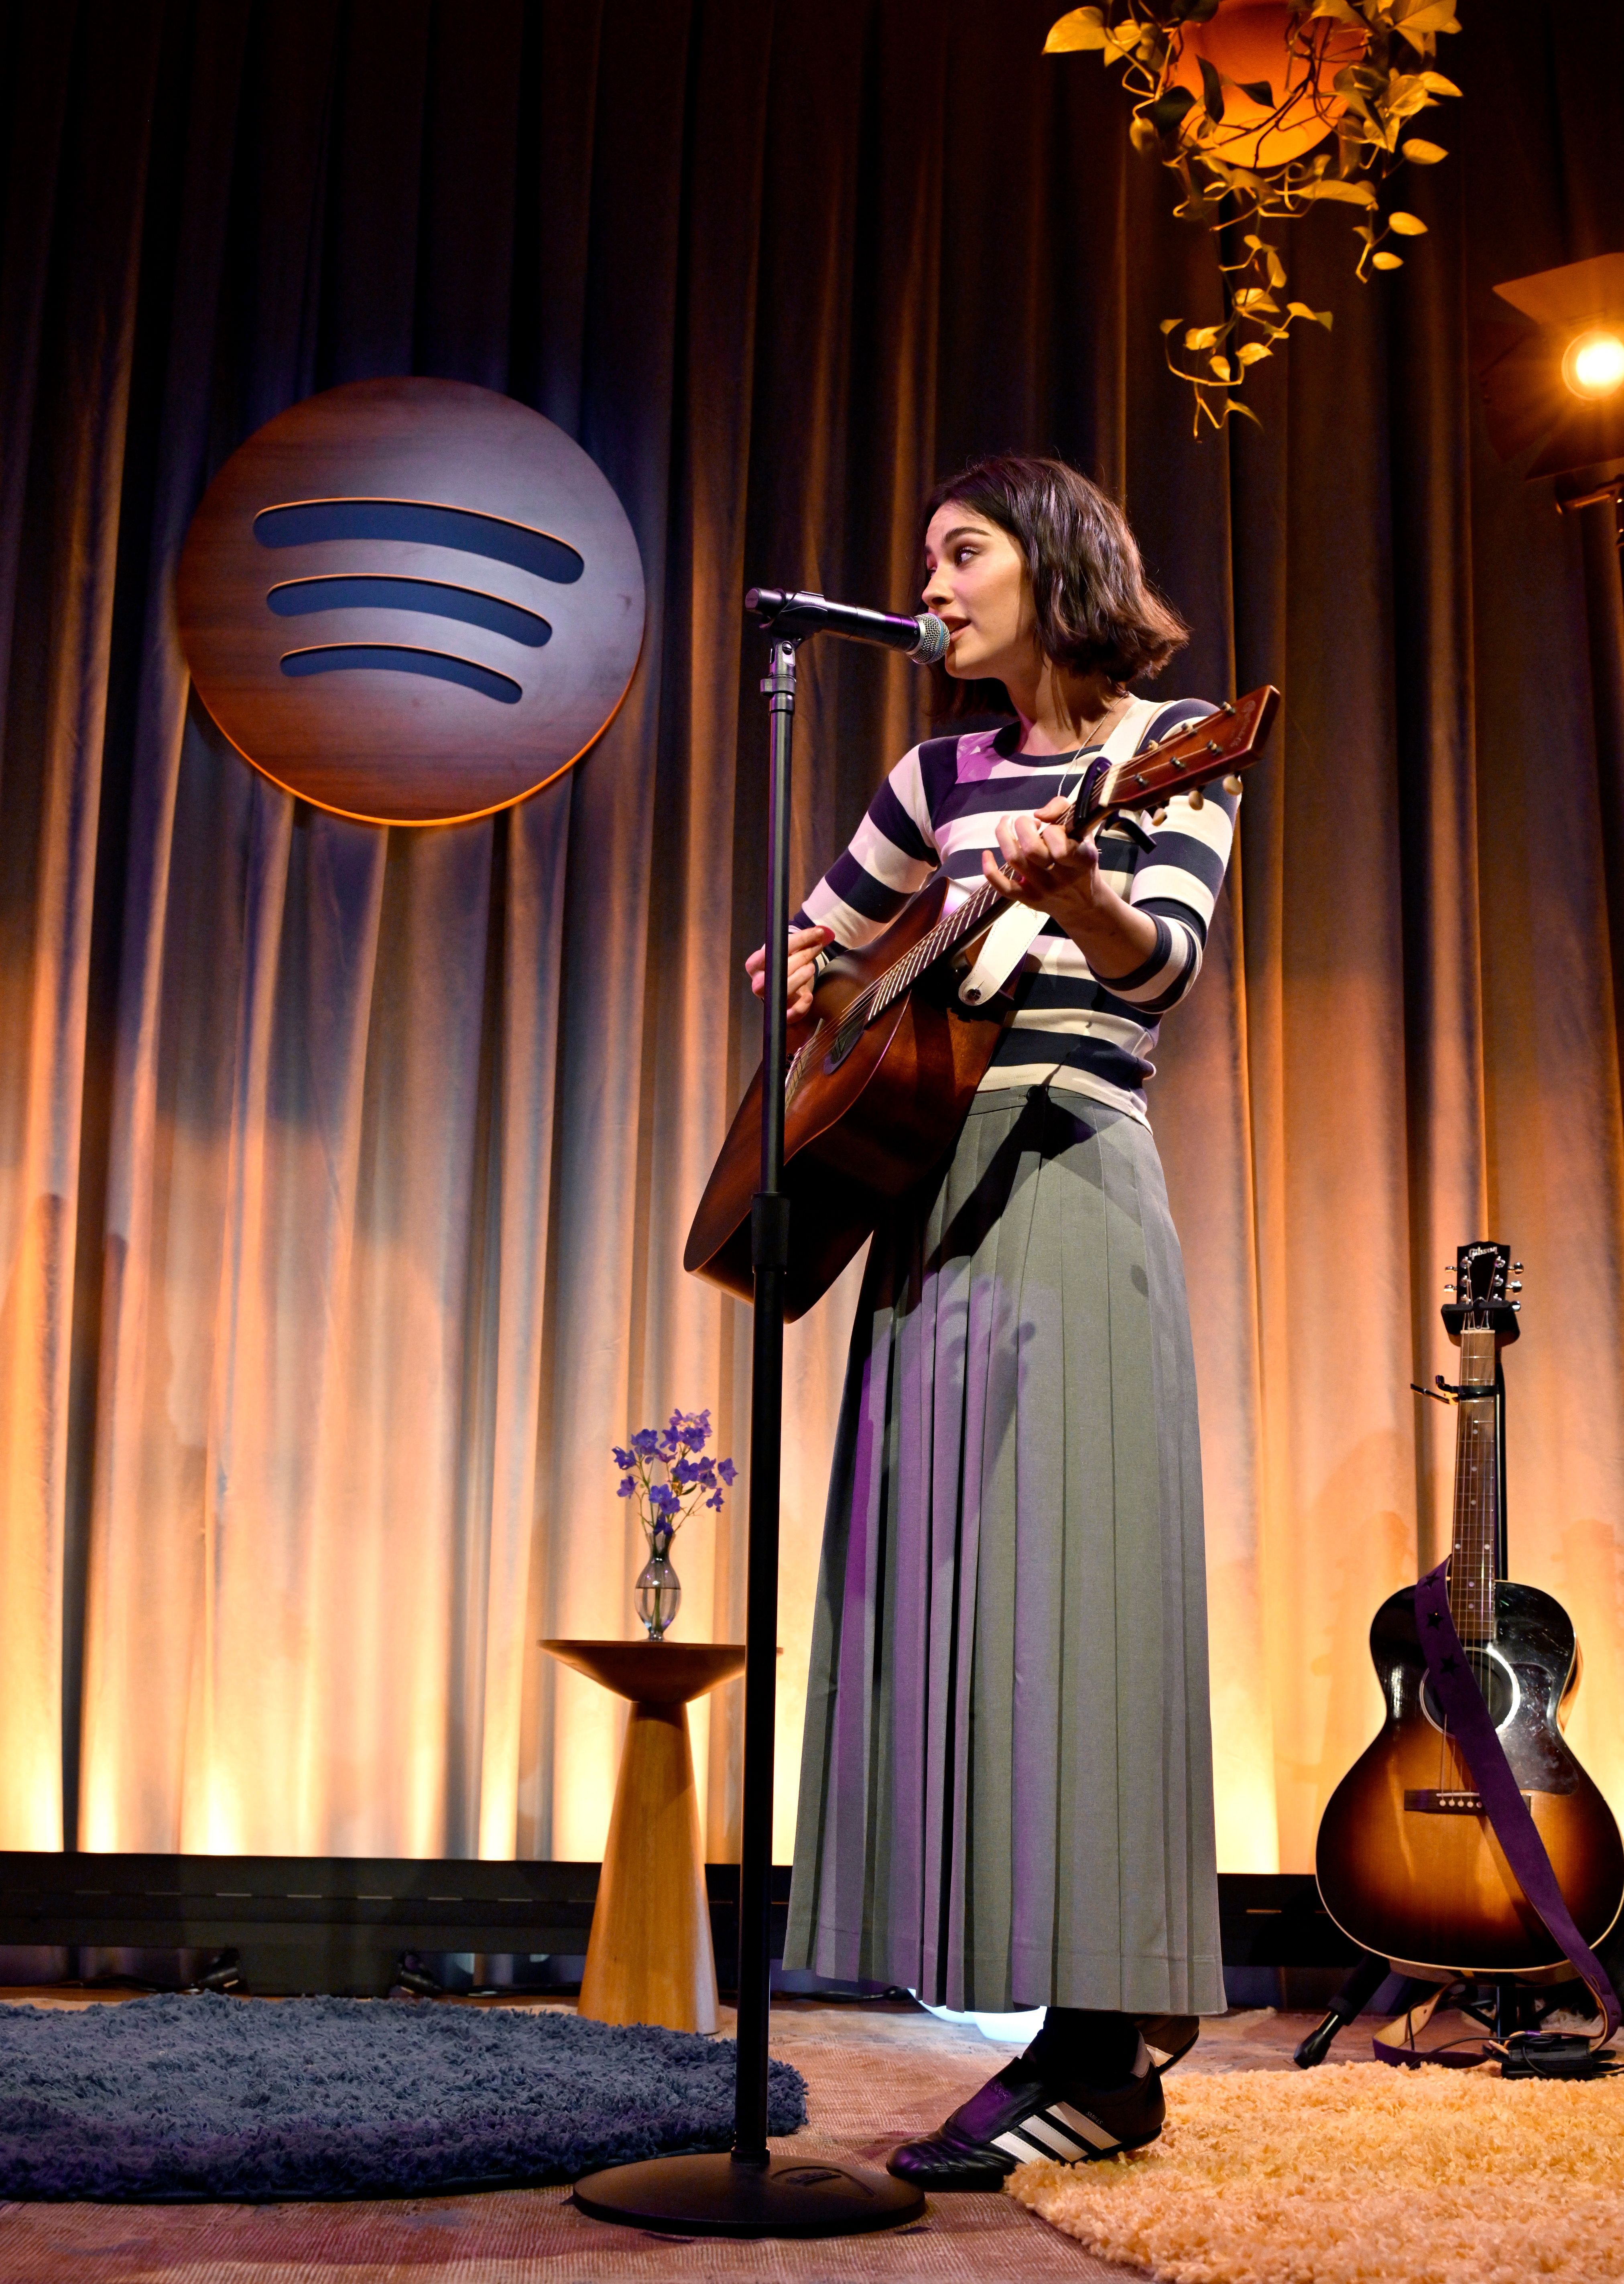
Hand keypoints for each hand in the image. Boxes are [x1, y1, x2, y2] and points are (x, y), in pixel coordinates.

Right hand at [746, 925, 833, 1021]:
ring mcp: (769, 1000)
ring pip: (782, 990)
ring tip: (811, 967)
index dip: (793, 942)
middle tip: (816, 948)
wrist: (787, 987)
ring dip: (800, 977)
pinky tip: (809, 996)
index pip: (769, 952)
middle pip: (776, 971)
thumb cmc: (786, 965)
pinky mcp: (782, 1015)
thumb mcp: (788, 951)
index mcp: (755, 965)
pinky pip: (790, 1015)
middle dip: (800, 957)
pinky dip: (801, 1006)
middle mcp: (758, 984)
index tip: (814, 933)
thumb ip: (800, 942)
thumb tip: (820, 932)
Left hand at [981, 795, 1101, 918]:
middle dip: (1022, 826)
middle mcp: (1062, 876)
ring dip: (1004, 835)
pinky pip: (1002, 886)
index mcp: (1080, 858)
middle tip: (1025, 822)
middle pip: (1031, 848)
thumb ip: (1064, 810)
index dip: (1049, 827)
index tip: (1048, 825)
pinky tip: (987, 853)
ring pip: (1014, 859)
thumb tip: (1038, 814)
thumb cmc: (1081, 861)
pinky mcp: (1027, 899)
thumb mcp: (1084, 832)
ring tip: (1006, 824)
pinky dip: (990, 869)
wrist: (1082, 903)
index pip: (1057, 839)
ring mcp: (1043, 889)